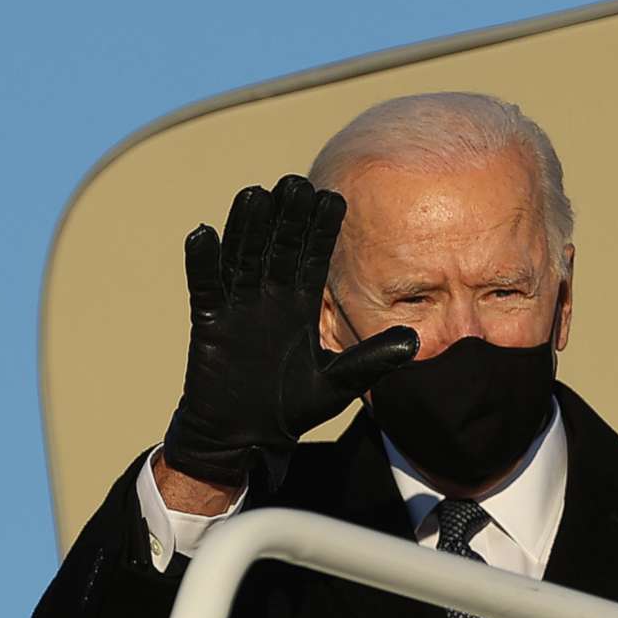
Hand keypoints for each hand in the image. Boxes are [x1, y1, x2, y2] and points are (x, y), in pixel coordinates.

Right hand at [160, 175, 418, 488]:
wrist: (245, 436)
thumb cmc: (291, 408)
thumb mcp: (338, 384)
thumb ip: (370, 360)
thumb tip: (415, 340)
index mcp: (300, 305)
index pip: (312, 258)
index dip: (321, 230)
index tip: (334, 198)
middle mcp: (268, 297)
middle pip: (277, 248)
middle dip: (286, 217)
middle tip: (296, 181)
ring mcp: (237, 306)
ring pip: (242, 257)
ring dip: (246, 227)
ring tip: (254, 194)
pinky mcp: (208, 322)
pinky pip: (204, 287)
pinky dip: (202, 262)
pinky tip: (203, 234)